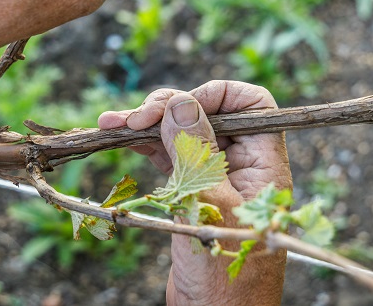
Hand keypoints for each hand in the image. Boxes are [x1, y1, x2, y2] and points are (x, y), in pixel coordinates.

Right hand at [99, 80, 290, 305]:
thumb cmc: (224, 276)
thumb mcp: (208, 207)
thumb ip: (195, 152)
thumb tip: (181, 102)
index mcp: (263, 164)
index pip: (251, 104)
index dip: (214, 95)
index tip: (176, 108)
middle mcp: (241, 164)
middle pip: (207, 113)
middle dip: (167, 108)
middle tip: (131, 118)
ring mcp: (214, 177)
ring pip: (182, 133)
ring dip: (146, 125)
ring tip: (109, 123)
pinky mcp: (191, 192)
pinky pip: (168, 156)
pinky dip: (145, 145)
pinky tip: (120, 139)